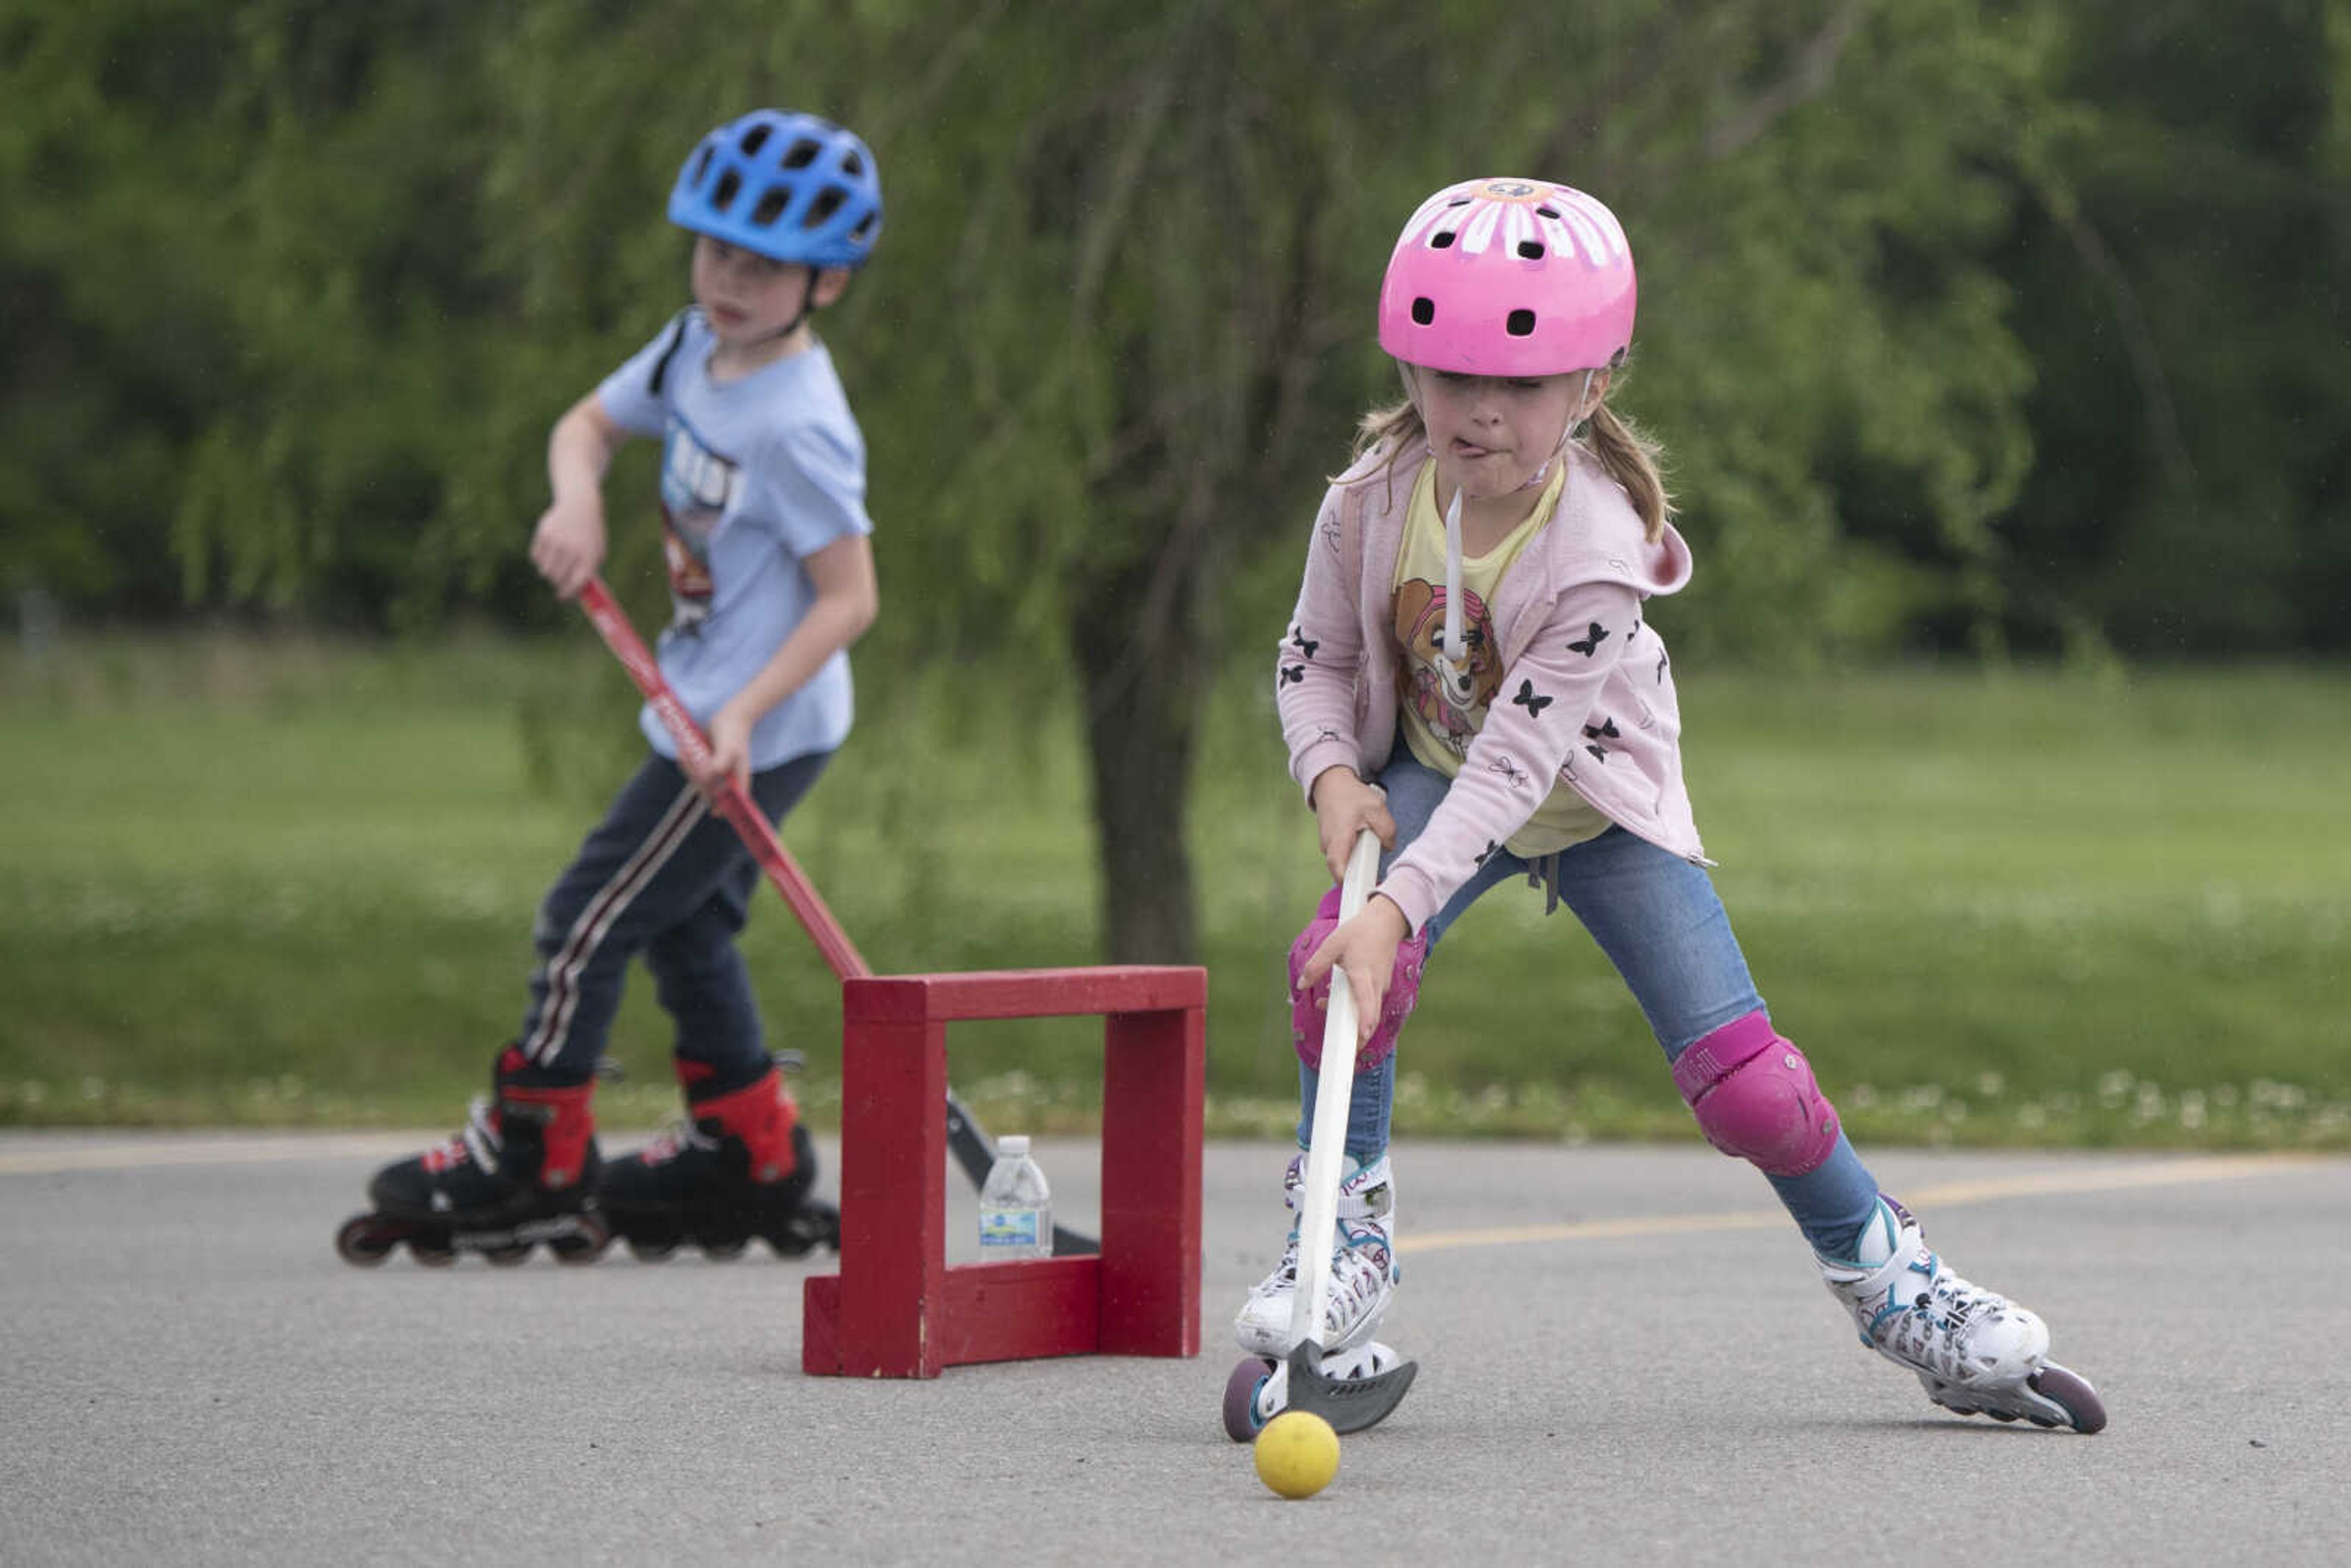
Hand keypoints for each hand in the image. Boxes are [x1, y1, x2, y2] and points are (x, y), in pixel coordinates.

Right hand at [529, 495, 606, 599]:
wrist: (580, 506)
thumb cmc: (590, 535)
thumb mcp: (597, 553)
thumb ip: (588, 574)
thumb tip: (575, 596)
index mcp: (589, 557)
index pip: (575, 583)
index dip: (567, 594)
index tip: (561, 597)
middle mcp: (573, 550)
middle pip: (557, 579)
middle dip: (557, 583)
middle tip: (558, 581)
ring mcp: (557, 541)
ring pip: (545, 570)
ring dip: (548, 571)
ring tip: (556, 563)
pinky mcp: (544, 534)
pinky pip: (535, 557)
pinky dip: (540, 559)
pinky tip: (549, 551)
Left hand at [692, 702, 754, 800]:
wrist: (730, 717)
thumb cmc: (733, 734)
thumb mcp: (729, 748)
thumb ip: (720, 763)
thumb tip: (709, 777)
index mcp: (738, 779)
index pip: (732, 802)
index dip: (724, 809)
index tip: (715, 813)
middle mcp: (727, 779)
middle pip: (709, 792)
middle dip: (696, 780)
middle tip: (690, 759)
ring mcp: (716, 772)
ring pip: (698, 782)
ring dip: (688, 770)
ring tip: (686, 752)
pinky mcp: (706, 764)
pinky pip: (692, 771)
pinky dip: (686, 763)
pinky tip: (684, 751)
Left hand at [1296, 895, 1409, 1051]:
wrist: (1387, 921)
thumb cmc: (1360, 931)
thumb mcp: (1333, 943)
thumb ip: (1316, 965)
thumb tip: (1301, 985)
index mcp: (1364, 976)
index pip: (1366, 1003)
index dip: (1364, 1022)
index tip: (1360, 1039)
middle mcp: (1376, 985)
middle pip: (1370, 1018)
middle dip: (1358, 1038)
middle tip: (1344, 1056)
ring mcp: (1381, 987)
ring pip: (1368, 1012)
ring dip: (1351, 1022)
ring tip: (1328, 1020)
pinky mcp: (1380, 985)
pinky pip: (1368, 1003)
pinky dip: (1355, 1009)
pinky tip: (1332, 1000)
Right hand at [1311, 769, 1395, 882]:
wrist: (1331, 785)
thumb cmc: (1351, 795)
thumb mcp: (1376, 807)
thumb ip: (1387, 830)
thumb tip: (1389, 848)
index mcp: (1339, 837)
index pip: (1338, 867)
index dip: (1350, 881)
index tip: (1364, 887)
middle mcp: (1328, 846)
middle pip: (1344, 870)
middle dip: (1360, 873)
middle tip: (1377, 871)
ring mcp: (1327, 847)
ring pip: (1345, 863)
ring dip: (1359, 861)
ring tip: (1371, 848)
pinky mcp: (1330, 845)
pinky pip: (1344, 857)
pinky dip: (1355, 855)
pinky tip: (1364, 844)